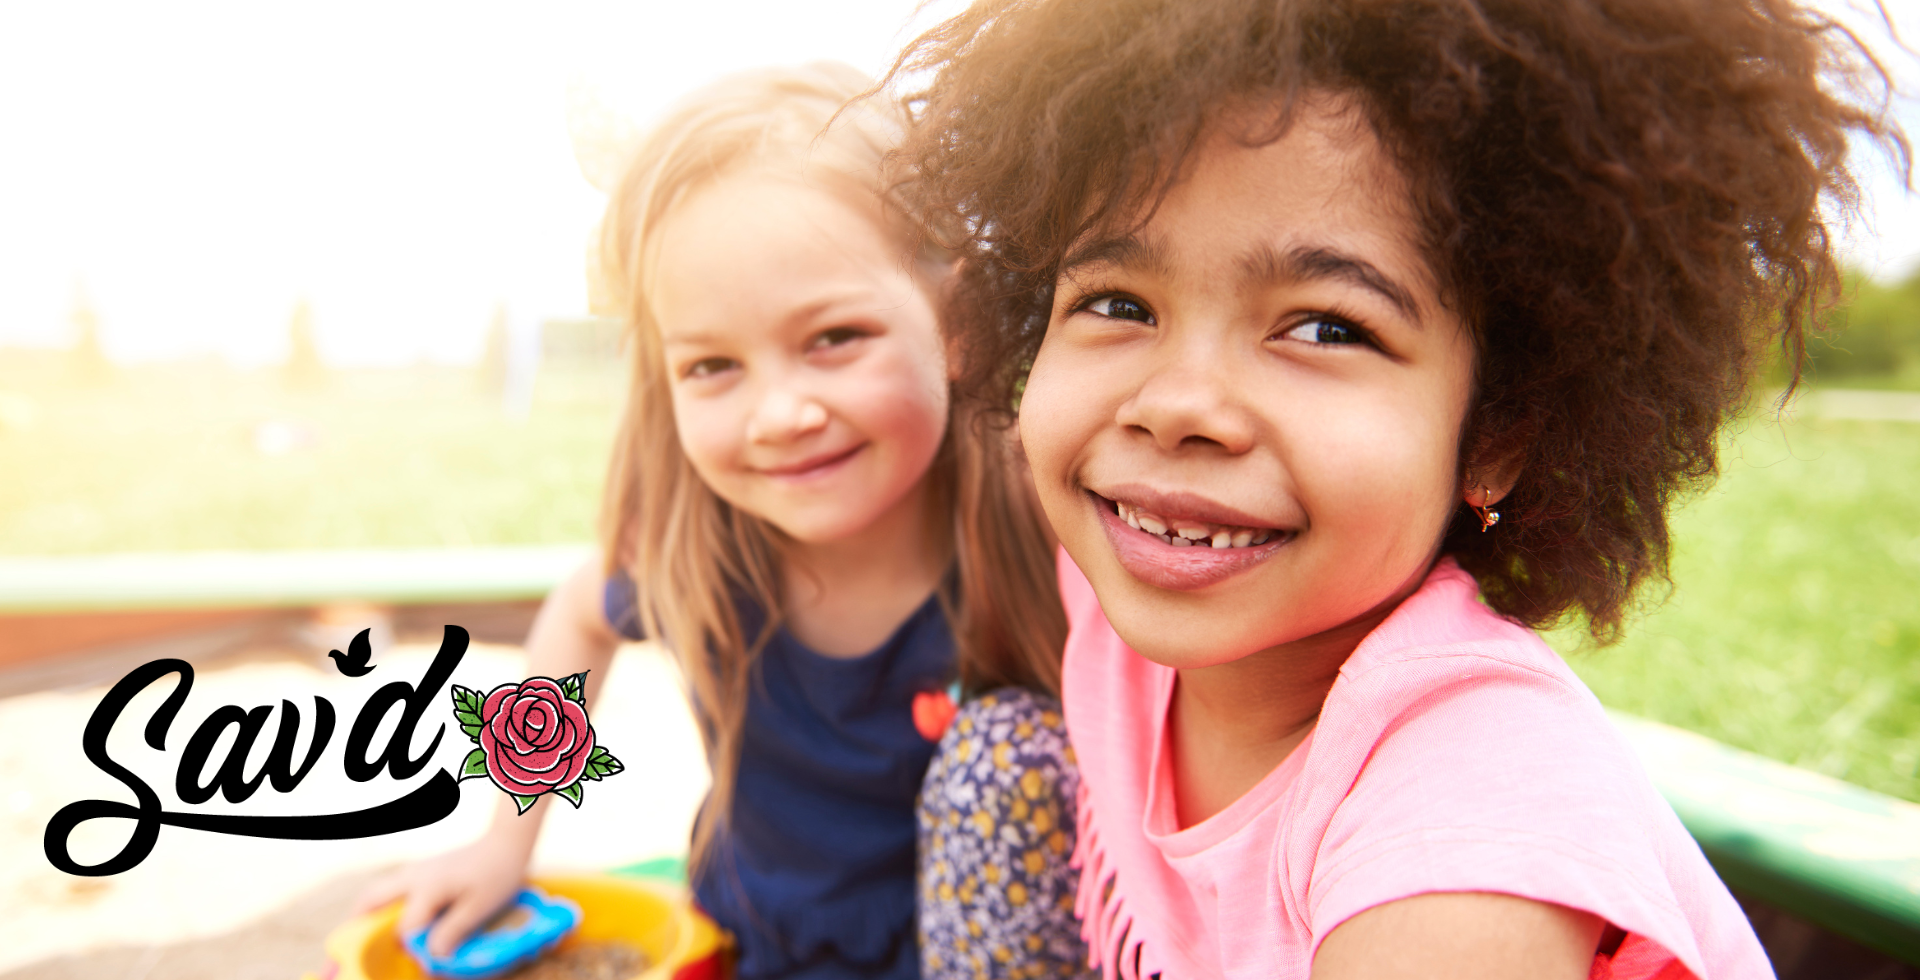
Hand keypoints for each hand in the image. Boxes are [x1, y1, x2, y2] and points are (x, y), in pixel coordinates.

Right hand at [353, 831, 531, 958]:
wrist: (503, 843)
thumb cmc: (496, 874)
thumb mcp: (480, 906)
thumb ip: (454, 930)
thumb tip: (432, 958)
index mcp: (428, 887)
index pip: (405, 928)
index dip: (411, 949)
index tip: (423, 963)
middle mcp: (412, 877)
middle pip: (370, 901)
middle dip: (357, 927)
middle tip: (348, 952)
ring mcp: (412, 871)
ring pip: (375, 893)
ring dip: (364, 916)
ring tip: (357, 941)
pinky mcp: (418, 871)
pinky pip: (389, 890)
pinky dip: (379, 907)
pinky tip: (386, 923)